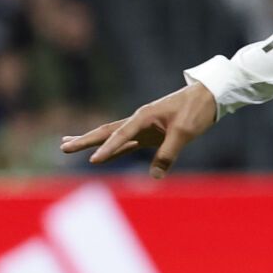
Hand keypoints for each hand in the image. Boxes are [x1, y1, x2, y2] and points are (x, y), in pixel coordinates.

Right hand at [60, 81, 218, 179]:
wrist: (209, 96)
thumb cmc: (196, 110)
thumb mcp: (184, 132)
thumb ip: (168, 153)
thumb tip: (155, 176)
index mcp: (143, 117)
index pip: (120, 135)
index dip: (107, 149)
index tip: (93, 161)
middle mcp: (139, 120)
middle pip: (107, 132)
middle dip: (85, 140)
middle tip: (62, 147)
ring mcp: (144, 126)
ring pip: (113, 136)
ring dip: (93, 142)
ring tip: (68, 144)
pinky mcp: (152, 132)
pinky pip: (128, 142)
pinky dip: (115, 148)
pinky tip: (104, 155)